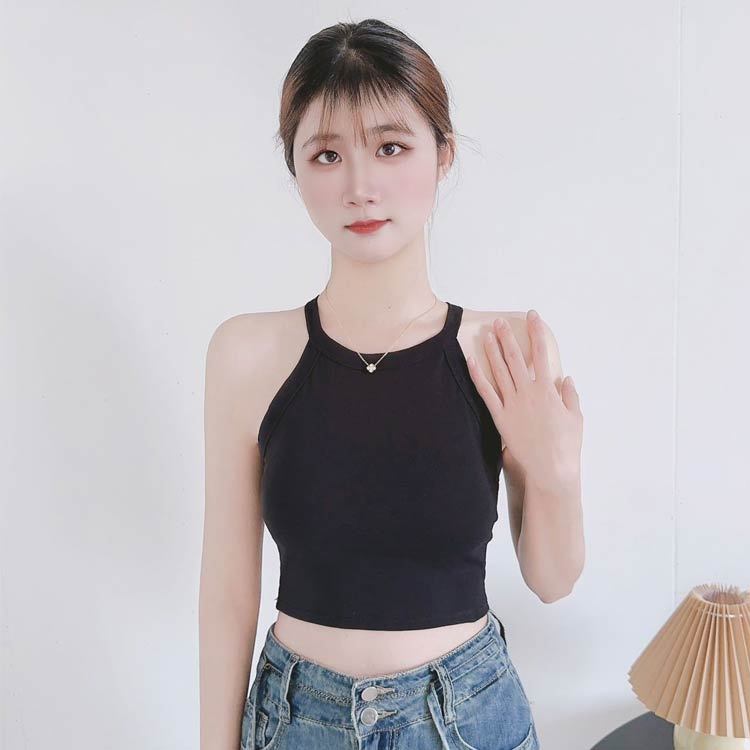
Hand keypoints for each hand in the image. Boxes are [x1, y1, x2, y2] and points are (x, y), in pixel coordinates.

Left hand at [466, 310, 582, 488]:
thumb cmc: (567, 445)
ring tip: (486, 334)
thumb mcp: (576, 417)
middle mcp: (529, 393)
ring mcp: (513, 405)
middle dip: (507, 337)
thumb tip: (567, 378)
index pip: (541, 354)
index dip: (536, 333)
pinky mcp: (500, 418)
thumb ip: (571, 395)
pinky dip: (478, 375)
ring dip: (492, 350)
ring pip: (499, 371)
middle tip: (500, 321)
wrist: (550, 469)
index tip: (533, 317)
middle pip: (515, 358)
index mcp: (548, 390)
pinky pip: (486, 393)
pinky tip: (471, 361)